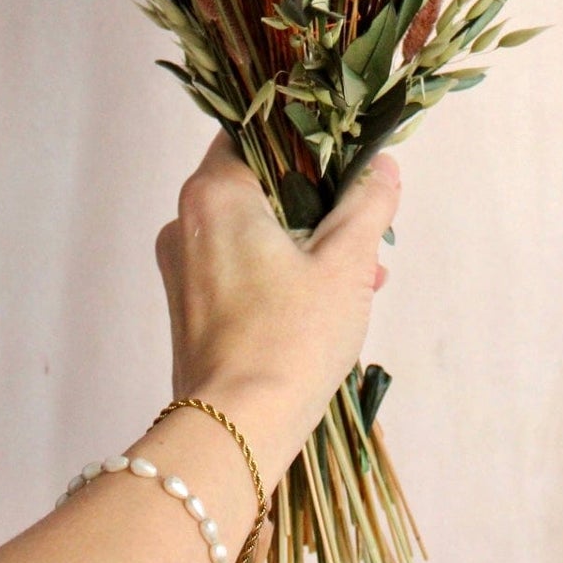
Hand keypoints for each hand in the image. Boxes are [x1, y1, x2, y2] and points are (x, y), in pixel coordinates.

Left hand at [154, 134, 400, 492]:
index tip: (344, 158)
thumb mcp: (346, 264)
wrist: (236, 430)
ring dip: (304, 240)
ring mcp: (181, 267)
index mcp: (214, 194)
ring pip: (250, 228)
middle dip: (315, 200)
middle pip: (255, 183)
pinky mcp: (187, 307)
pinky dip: (279, 270)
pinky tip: (328, 301)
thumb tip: (381, 166)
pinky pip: (237, 266)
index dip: (302, 138)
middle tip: (362, 223)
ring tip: (362, 274)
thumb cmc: (290, 338)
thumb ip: (366, 204)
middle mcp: (186, 221)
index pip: (253, 132)